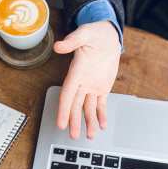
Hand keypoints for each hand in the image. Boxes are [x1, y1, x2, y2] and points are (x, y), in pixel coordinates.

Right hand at [53, 20, 120, 138]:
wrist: (108, 35)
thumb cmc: (95, 33)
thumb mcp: (85, 34)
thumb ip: (72, 41)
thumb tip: (59, 46)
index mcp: (76, 72)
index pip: (67, 94)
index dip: (63, 109)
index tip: (60, 122)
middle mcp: (82, 82)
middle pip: (76, 105)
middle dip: (74, 121)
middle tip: (73, 135)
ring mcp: (92, 86)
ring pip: (88, 108)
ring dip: (88, 122)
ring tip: (90, 135)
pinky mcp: (102, 87)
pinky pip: (100, 104)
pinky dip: (101, 115)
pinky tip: (102, 124)